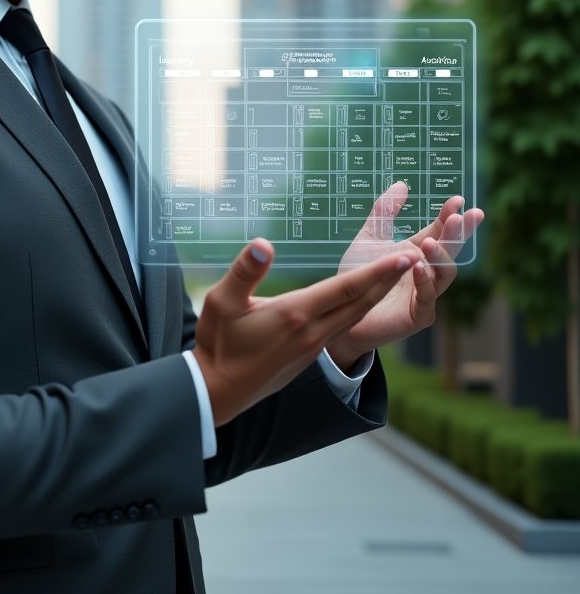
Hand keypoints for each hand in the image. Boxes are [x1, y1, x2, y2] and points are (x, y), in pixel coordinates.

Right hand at [192, 240, 414, 426]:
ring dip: (379, 294)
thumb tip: (263, 244)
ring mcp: (314, 347)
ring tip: (398, 274)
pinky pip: (346, 327)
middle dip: (390, 279)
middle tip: (418, 256)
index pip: (346, 288)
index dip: (377, 270)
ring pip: (356, 317)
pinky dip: (361, 309)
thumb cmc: (218, 343)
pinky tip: (362, 300)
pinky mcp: (309, 355)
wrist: (219, 391)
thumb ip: (245, 271)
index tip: (403, 254)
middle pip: (361, 302)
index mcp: (296, 315)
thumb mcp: (221, 301)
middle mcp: (313, 332)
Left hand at [325, 182, 484, 370]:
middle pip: (450, 251)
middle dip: (458, 234)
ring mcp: (426, 294)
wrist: (340, 311)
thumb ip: (384, 212)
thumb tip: (401, 184)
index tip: (458, 200)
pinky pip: (427, 298)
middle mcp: (427, 272)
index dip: (449, 217)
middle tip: (462, 216)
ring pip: (444, 274)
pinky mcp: (418, 315)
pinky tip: (419, 267)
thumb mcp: (369, 238)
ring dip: (441, 257)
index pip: (440, 231)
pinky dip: (425, 282)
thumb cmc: (358, 275)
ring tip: (431, 241)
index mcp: (418, 252)